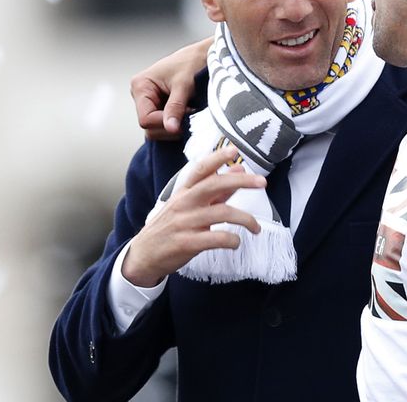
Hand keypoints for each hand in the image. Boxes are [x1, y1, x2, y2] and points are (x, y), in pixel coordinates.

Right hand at [122, 147, 264, 286]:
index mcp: (183, 192)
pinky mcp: (187, 243)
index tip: (234, 150)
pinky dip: (231, 240)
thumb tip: (238, 171)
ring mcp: (184, 223)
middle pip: (214, 185)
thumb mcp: (188, 206)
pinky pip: (216, 239)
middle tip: (262, 182)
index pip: (200, 169)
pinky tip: (236, 242)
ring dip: (245, 219)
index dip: (216, 158)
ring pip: (221, 213)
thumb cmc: (171, 227)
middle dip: (240, 182)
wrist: (144, 255)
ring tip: (256, 227)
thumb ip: (215, 191)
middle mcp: (183, 203)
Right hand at [130, 37, 212, 140]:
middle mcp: (141, 95)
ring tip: (189, 112)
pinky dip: (177, 123)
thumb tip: (170, 128)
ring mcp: (150, 102)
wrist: (204, 55)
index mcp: (140, 86)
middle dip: (170, 126)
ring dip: (175, 125)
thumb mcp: (183, 85)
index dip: (164, 123)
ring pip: (157, 128)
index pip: (145, 119)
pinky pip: (164, 124)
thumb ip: (175, 107)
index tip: (184, 119)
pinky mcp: (160, 106)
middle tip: (189, 116)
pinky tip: (186, 114)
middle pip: (149, 127)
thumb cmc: (192, 62)